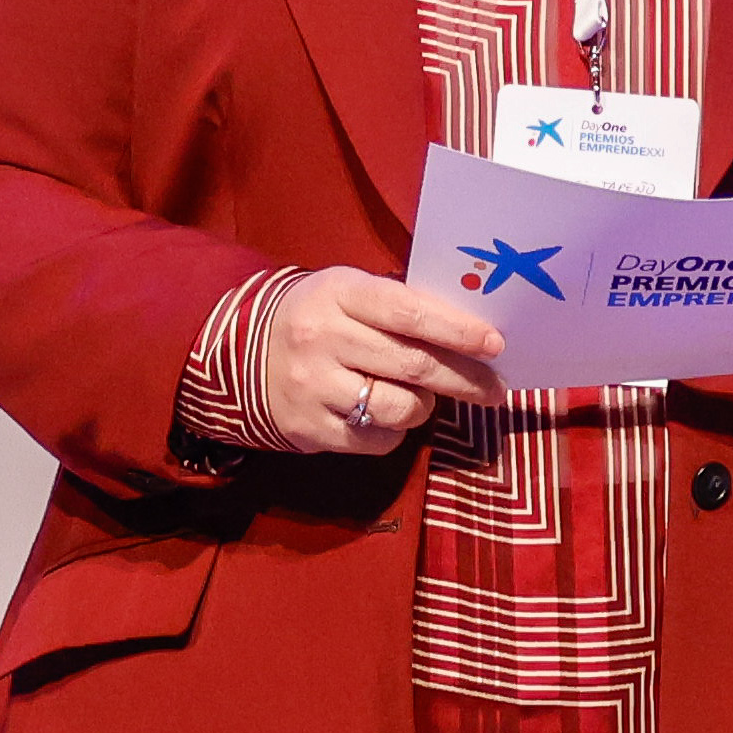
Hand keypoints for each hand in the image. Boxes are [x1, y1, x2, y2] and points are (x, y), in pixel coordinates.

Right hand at [259, 266, 502, 452]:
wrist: (236, 353)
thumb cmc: (321, 317)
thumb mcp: (352, 292)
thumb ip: (404, 306)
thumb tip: (475, 332)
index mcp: (340, 293)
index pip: (410, 313)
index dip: (459, 331)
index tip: (496, 345)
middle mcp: (322, 337)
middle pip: (413, 365)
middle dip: (465, 380)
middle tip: (495, 390)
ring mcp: (310, 385)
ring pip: (398, 407)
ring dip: (425, 406)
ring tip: (422, 398)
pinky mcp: (305, 427)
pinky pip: (373, 441)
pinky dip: (394, 433)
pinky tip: (388, 419)